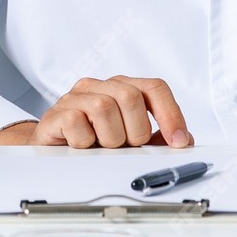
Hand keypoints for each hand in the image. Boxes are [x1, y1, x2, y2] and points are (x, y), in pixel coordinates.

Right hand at [0, 76, 192, 148]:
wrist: (53, 150)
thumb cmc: (94, 142)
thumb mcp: (129, 141)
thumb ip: (157, 140)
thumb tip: (184, 141)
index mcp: (122, 87)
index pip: (154, 88)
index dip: (171, 114)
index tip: (178, 142)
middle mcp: (100, 86)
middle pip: (131, 96)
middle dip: (136, 131)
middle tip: (126, 146)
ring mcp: (76, 96)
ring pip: (104, 107)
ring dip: (109, 138)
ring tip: (102, 147)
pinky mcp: (56, 112)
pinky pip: (77, 122)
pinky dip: (84, 141)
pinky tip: (82, 146)